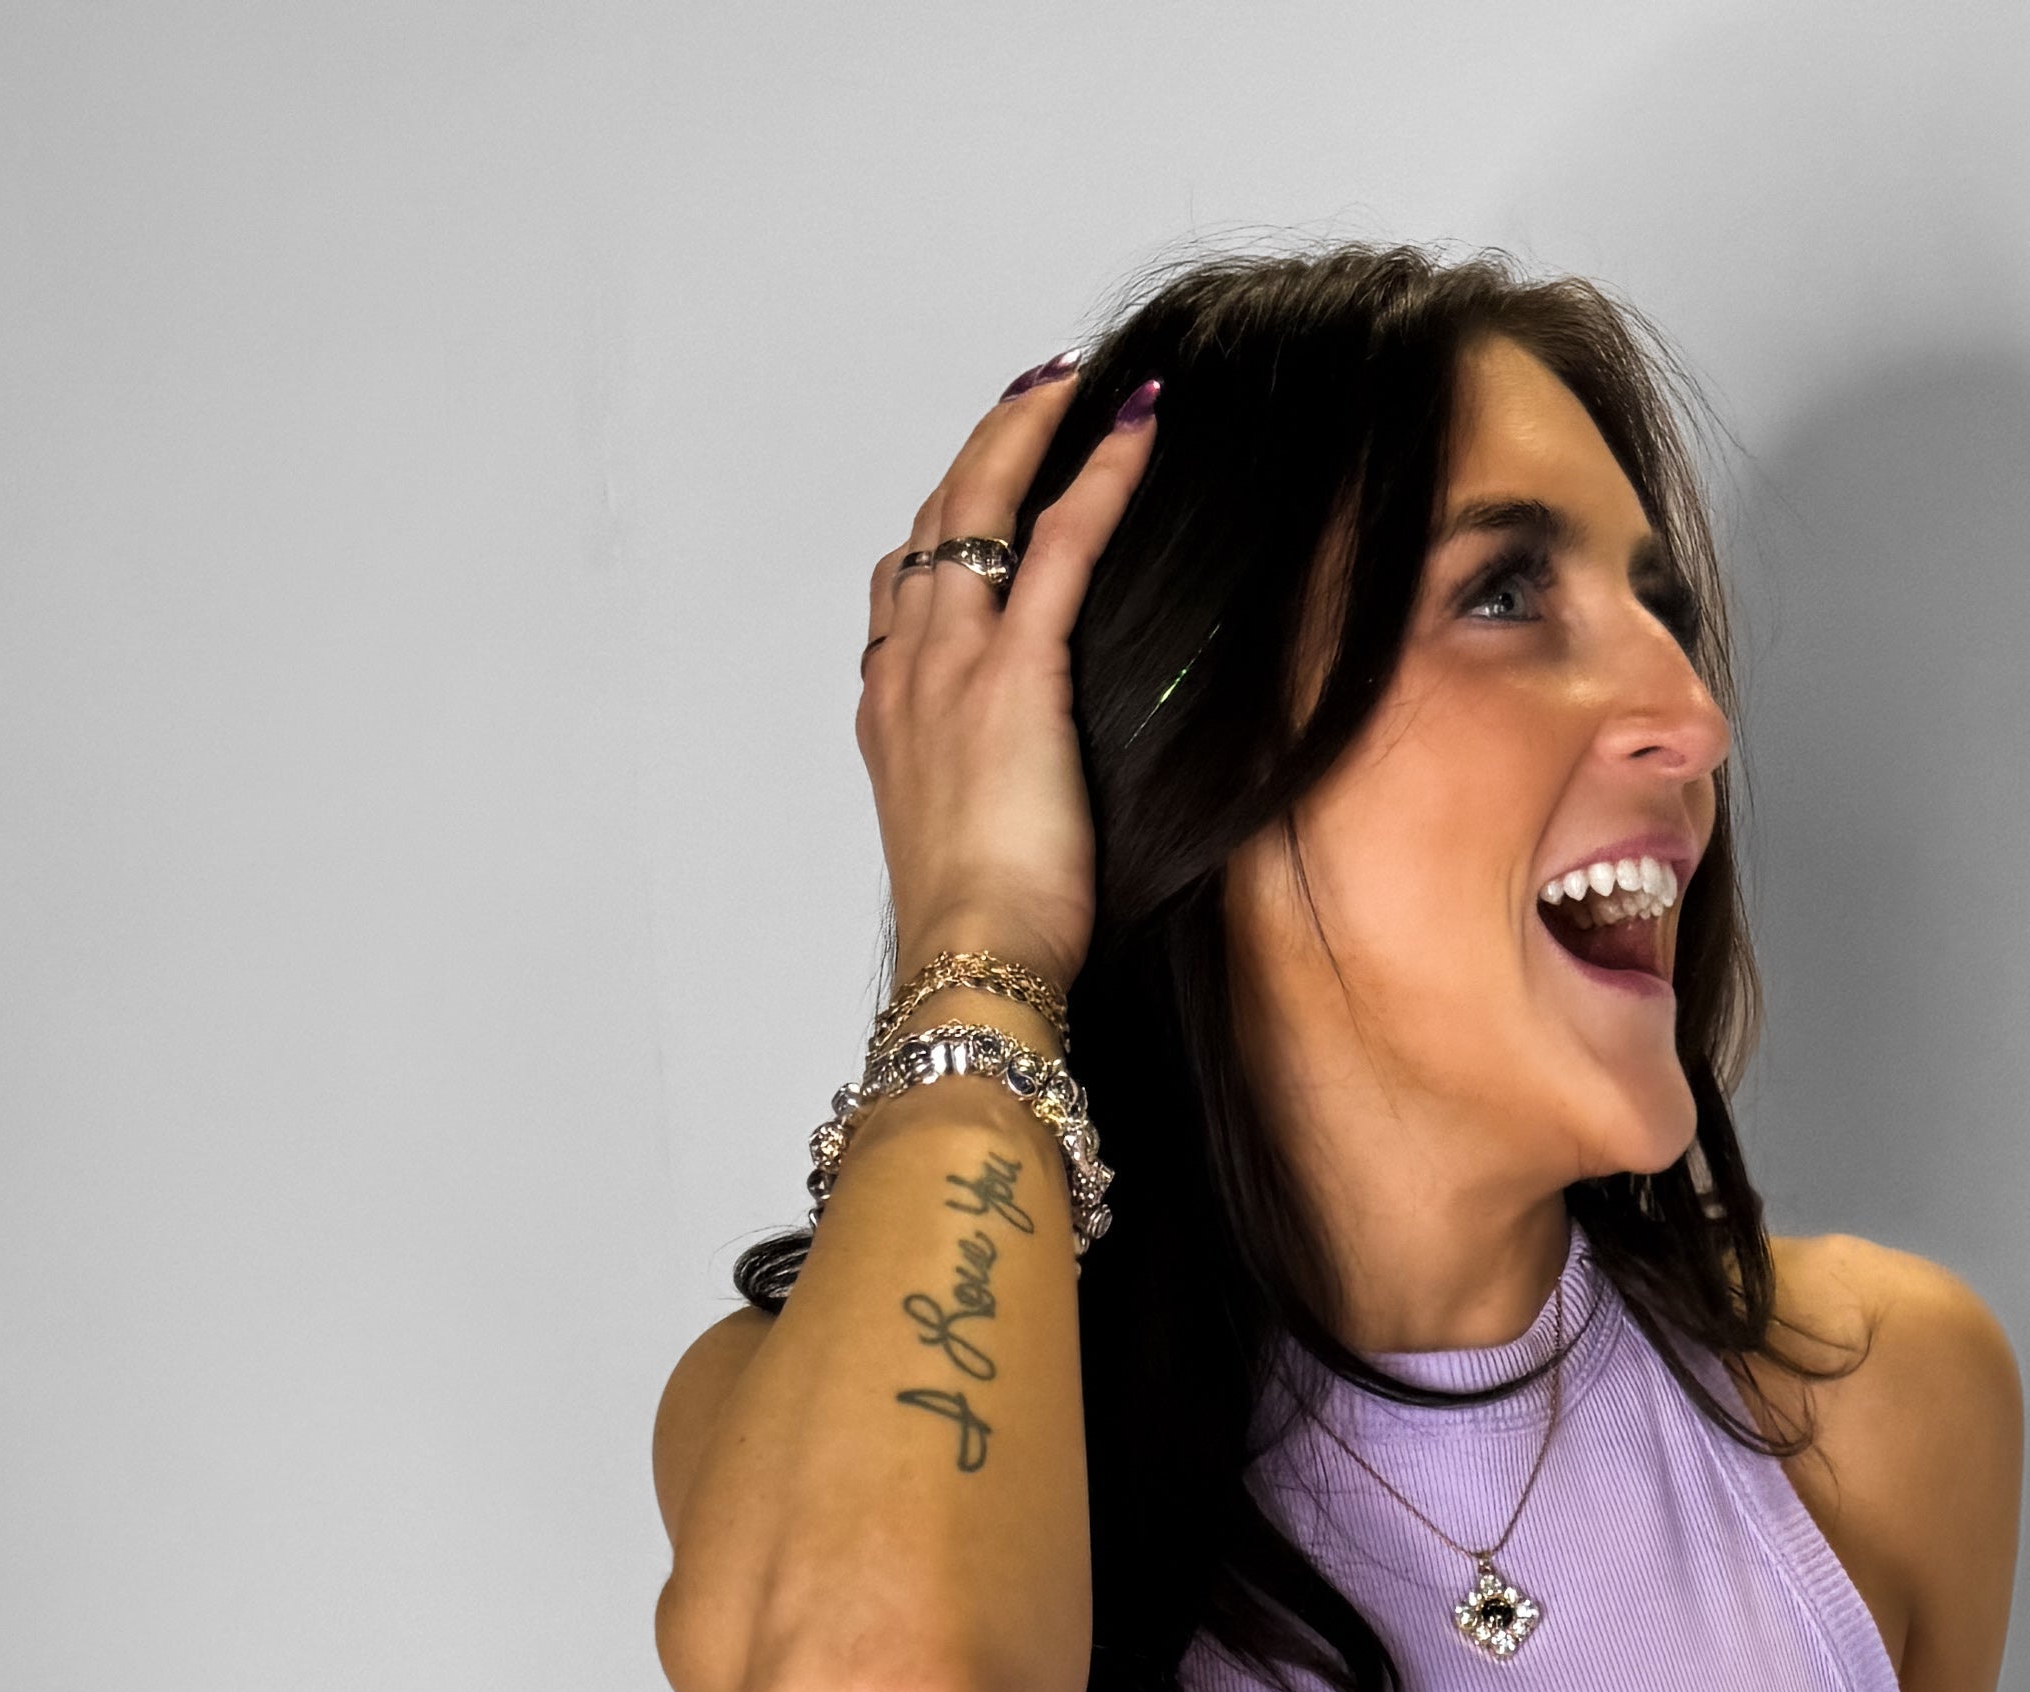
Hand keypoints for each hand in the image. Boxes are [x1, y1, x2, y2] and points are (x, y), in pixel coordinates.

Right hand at [854, 356, 1157, 990]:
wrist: (972, 966)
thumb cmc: (981, 939)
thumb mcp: (965, 845)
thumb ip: (982, 790)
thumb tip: (1025, 790)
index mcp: (890, 713)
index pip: (905, 586)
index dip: (945, 522)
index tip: (982, 486)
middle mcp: (908, 670)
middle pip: (935, 519)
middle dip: (985, 444)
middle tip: (1038, 392)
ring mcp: (952, 664)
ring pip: (980, 503)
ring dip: (1030, 431)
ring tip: (1079, 387)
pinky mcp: (1016, 675)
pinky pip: (1058, 542)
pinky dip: (1100, 474)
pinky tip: (1138, 428)